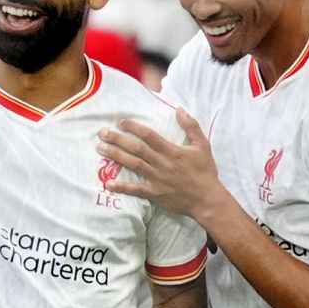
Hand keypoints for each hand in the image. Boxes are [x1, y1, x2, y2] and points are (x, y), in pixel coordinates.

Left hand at [99, 109, 221, 219]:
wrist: (208, 199)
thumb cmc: (205, 171)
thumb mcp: (202, 146)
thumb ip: (191, 126)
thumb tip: (179, 109)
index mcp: (172, 151)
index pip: (149, 135)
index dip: (134, 127)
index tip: (120, 122)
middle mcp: (162, 163)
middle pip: (136, 149)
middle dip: (118, 140)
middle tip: (102, 133)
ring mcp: (157, 179)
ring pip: (133, 165)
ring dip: (116, 156)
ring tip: (100, 148)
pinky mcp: (154, 193)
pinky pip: (136, 190)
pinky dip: (122, 187)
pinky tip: (108, 183)